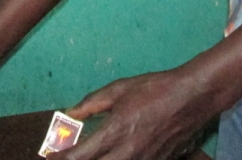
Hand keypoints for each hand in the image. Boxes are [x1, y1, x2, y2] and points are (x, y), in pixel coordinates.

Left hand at [58, 70, 221, 159]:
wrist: (192, 97)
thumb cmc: (154, 89)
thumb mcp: (118, 90)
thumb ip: (91, 104)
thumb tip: (69, 112)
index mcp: (114, 132)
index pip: (80, 156)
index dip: (61, 159)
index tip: (49, 158)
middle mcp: (127, 153)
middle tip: (67, 157)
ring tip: (89, 155)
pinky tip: (115, 154)